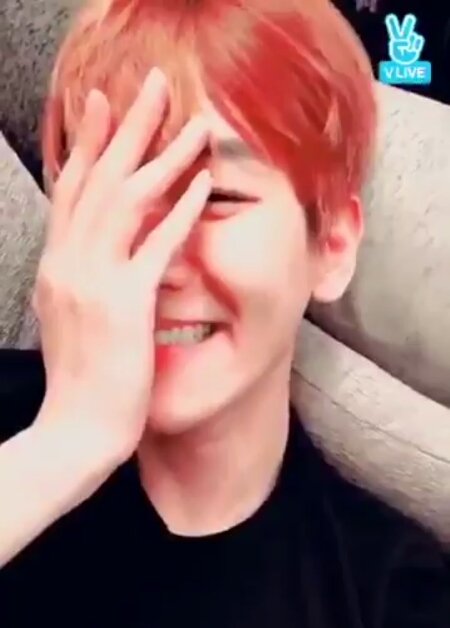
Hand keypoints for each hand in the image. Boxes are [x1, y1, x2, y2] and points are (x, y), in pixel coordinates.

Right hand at [33, 68, 210, 461]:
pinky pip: (155, 248)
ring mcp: (94, 282)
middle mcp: (69, 265)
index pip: (71, 192)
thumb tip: (96, 261)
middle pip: (96, 180)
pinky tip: (203, 186)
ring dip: (164, 157)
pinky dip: (180, 213)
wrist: (74, 432)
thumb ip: (82, 284)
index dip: (87, 144)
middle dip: (125, 128)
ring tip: (196, 125)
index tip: (101, 105)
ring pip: (126, 201)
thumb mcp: (70, 323)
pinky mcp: (124, 306)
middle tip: (149, 86)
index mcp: (56, 268)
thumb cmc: (80, 385)